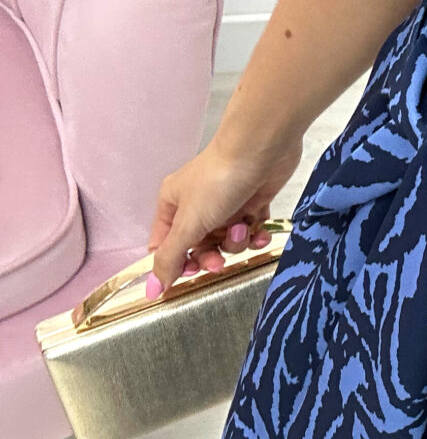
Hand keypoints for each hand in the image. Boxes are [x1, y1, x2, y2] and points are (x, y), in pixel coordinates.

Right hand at [144, 130, 303, 297]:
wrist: (261, 148)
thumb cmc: (219, 181)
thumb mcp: (189, 223)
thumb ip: (171, 258)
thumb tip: (153, 289)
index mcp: (172, 204)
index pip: (165, 245)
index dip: (177, 263)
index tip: (191, 273)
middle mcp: (197, 204)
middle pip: (198, 247)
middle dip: (211, 256)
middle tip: (219, 261)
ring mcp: (226, 204)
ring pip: (227, 240)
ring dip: (236, 240)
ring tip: (243, 225)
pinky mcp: (252, 202)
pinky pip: (251, 230)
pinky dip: (256, 234)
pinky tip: (261, 231)